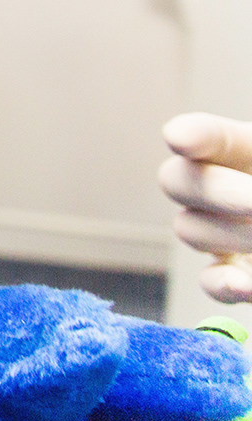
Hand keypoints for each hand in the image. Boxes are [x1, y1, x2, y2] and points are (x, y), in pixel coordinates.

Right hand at [162, 112, 251, 300]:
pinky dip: (227, 286)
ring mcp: (222, 234)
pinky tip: (250, 286)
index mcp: (245, 149)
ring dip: (233, 236)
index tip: (181, 139)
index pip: (206, 135)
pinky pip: (211, 283)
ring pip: (189, 229)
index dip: (191, 134)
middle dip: (218, 191)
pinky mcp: (234, 277)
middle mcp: (222, 188)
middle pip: (177, 180)